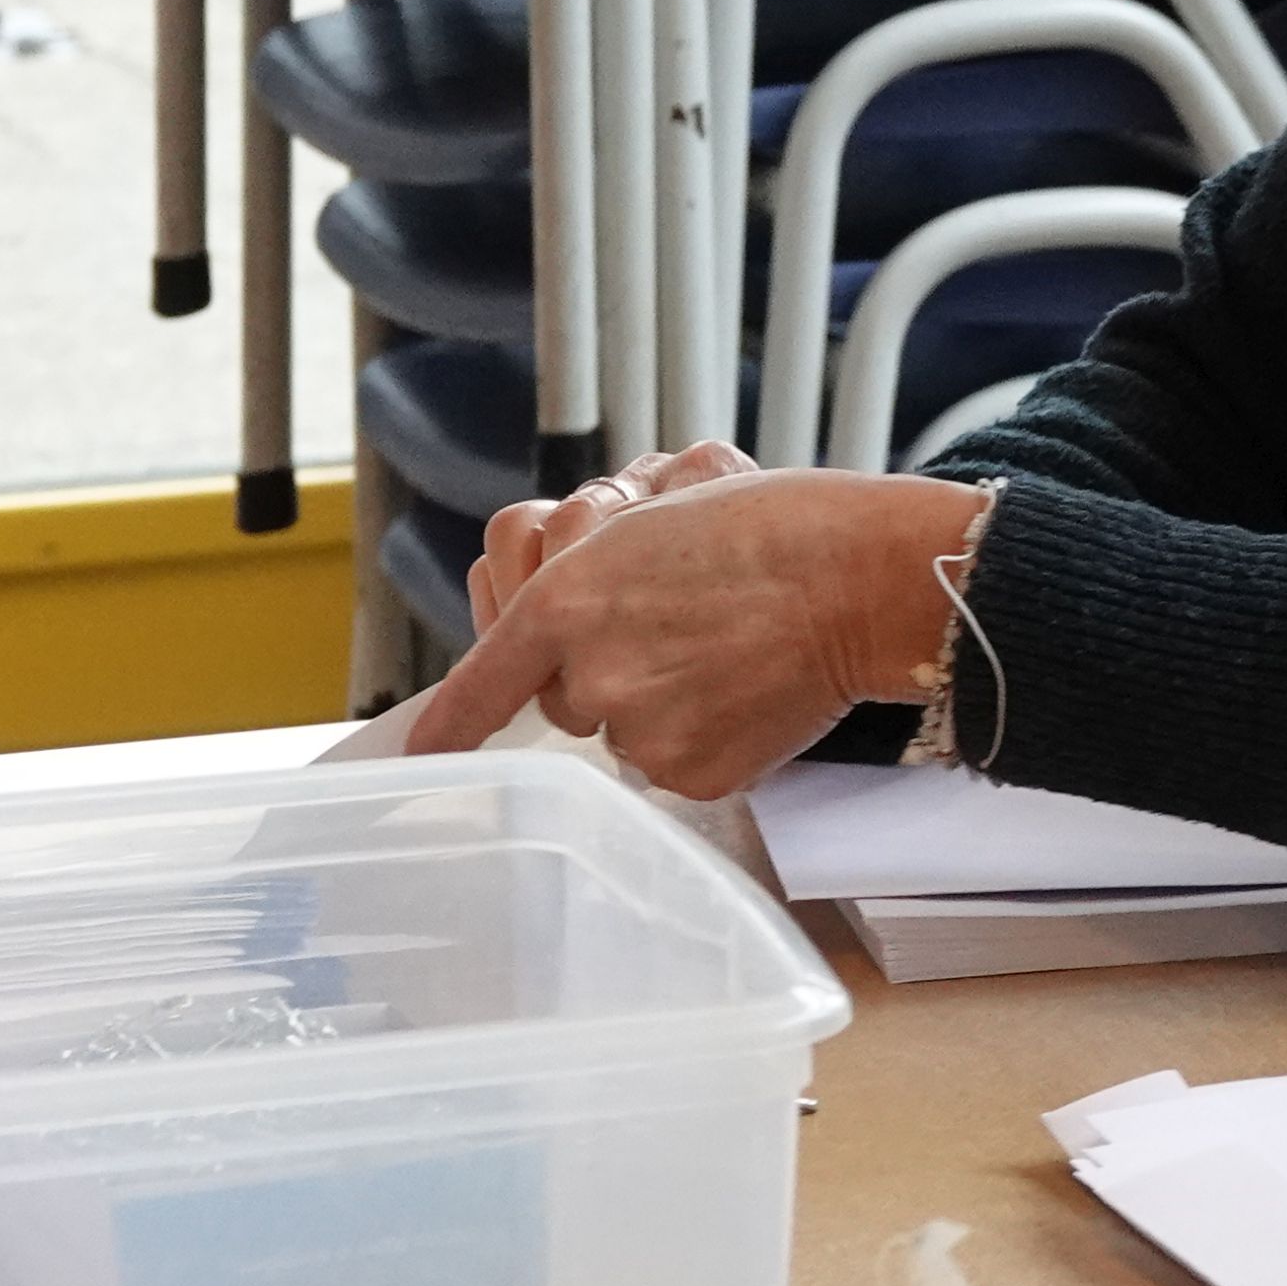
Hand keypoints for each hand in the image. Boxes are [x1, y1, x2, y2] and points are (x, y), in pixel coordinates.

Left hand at [408, 462, 993, 796]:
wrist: (863, 577)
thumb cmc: (776, 527)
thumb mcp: (655, 511)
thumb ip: (589, 569)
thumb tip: (567, 620)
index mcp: (566, 600)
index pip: (482, 681)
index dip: (448, 725)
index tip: (423, 756)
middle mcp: (589, 675)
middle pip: (570, 701)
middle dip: (611, 672)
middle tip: (688, 629)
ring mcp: (639, 732)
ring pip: (628, 735)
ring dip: (664, 706)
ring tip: (732, 655)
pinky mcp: (692, 774)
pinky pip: (678, 768)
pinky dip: (709, 739)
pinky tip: (751, 693)